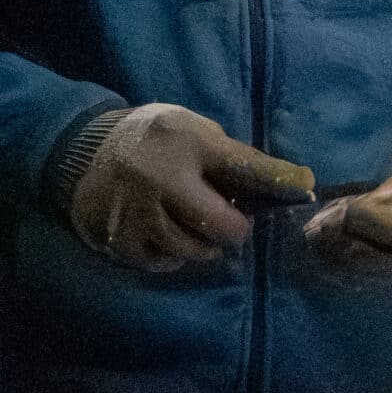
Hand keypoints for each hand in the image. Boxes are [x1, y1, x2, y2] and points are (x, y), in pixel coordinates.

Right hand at [68, 103, 313, 273]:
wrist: (86, 149)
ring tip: (202, 231)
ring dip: (205, 246)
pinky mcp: (118, 237)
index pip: (244, 167)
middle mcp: (161, 179)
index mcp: (187, 144)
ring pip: (190, 249)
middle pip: (219, 225)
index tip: (305, 189)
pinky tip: (173, 240)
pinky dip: (173, 256)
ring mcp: (136, 212)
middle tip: (234, 225)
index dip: (279, 182)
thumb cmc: (155, 138)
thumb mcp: (196, 130)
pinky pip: (160, 262)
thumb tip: (290, 182)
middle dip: (235, 230)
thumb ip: (234, 157)